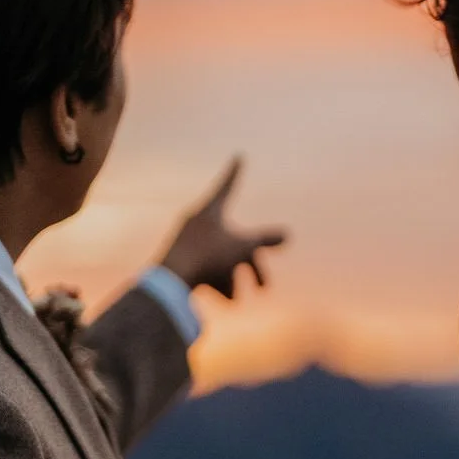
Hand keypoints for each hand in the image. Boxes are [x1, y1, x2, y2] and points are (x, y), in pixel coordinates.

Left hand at [158, 156, 286, 298]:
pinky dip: (218, 283)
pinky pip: (205, 268)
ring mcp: (187, 242)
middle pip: (234, 240)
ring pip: (220, 259)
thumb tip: (288, 235)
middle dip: (251, 267)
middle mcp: (197, 222)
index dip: (235, 173)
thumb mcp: (242, 248)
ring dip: (233, 280)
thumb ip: (265, 240)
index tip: (238, 156)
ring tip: (236, 300)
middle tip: (264, 288)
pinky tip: (226, 301)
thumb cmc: (207, 257)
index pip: (227, 186)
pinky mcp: (180, 260)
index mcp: (210, 210)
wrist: (170, 281)